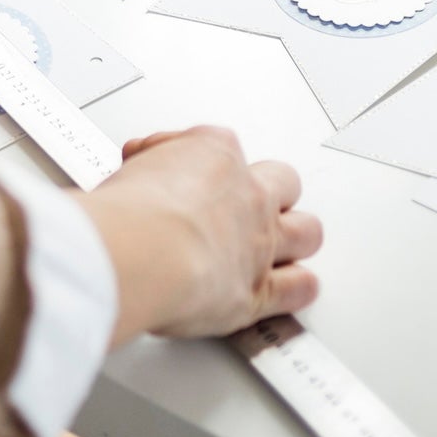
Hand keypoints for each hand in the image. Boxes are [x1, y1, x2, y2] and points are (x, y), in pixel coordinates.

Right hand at [76, 127, 320, 344]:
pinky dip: (298, 288)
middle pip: (284, 181)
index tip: (183, 174)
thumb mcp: (129, 166)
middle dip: (272, 191)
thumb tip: (140, 162)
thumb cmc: (132, 210)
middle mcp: (247, 196)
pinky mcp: (259, 290)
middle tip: (250, 203)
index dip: (203, 162)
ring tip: (284, 243)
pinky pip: (298, 288)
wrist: (143, 251)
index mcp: (216, 154)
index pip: (220, 146)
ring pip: (307, 231)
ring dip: (297, 236)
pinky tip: (294, 287)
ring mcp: (260, 243)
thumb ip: (146, 163)